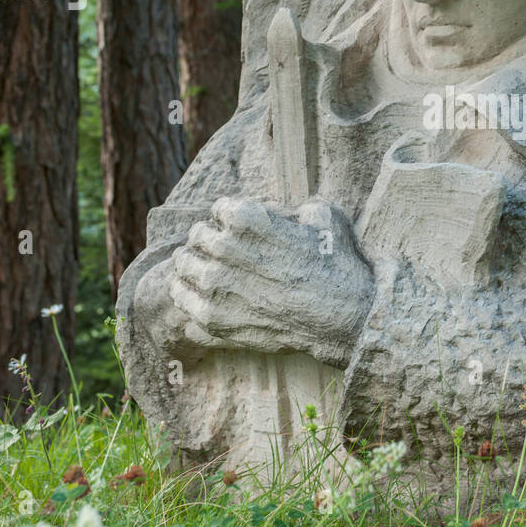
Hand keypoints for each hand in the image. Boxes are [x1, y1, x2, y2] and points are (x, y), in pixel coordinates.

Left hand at [169, 196, 371, 366]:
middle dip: (209, 239)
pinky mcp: (213, 319)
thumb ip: (291, 207)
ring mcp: (216, 286)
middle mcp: (224, 250)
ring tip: (204, 271)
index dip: (230, 216)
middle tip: (220, 250)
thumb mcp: (323, 216)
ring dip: (192, 265)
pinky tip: (200, 296)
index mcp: (246, 220)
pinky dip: (189, 295)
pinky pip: (182, 300)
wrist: (342, 318)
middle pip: (196, 235)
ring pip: (182, 266)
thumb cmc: (336, 265)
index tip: (237, 227)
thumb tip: (279, 210)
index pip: (218, 209)